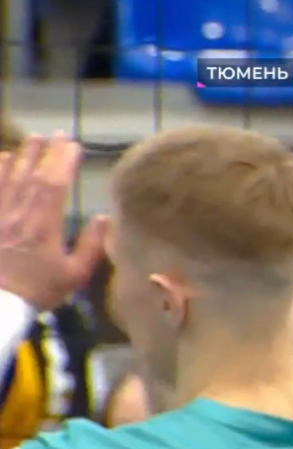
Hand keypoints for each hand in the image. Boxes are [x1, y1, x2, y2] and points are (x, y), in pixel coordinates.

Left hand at [0, 135, 105, 310]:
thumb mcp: (73, 275)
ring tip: (31, 138)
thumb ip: (91, 245)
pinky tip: (2, 160)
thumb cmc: (37, 291)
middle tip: (56, 134)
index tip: (74, 145)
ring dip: (22, 155)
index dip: (65, 161)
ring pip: (10, 176)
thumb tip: (103, 218)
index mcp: (44, 224)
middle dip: (46, 152)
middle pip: (33, 174)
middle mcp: (19, 212)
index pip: (55, 184)